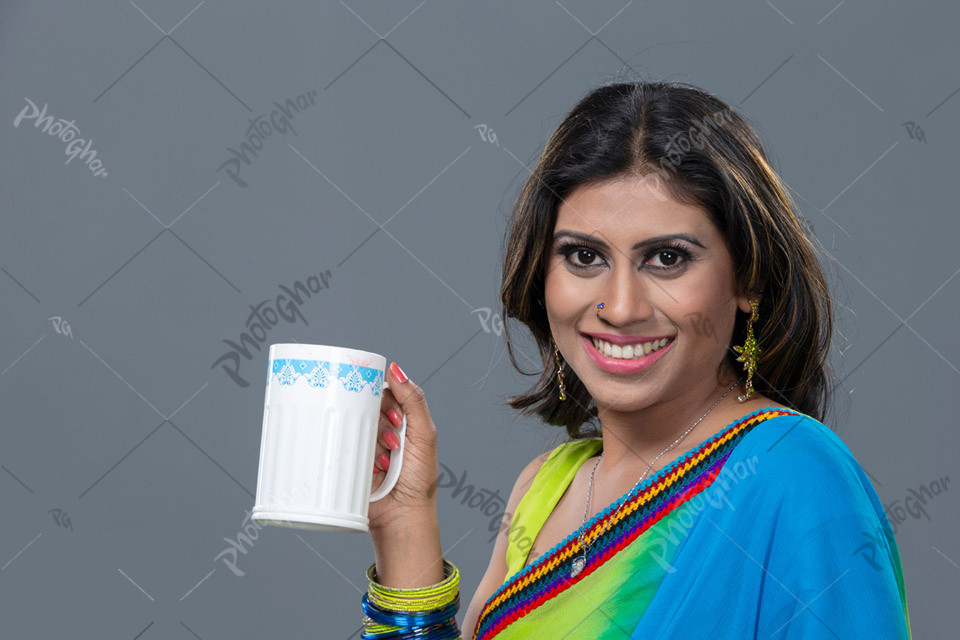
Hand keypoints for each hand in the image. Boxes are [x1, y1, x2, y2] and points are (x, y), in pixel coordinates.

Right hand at [368, 362, 438, 532]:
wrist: (402, 515)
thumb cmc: (419, 480)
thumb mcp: (424, 435)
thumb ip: (414, 401)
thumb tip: (397, 369)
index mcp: (406, 421)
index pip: (389, 392)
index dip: (390, 398)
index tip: (397, 417)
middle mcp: (385, 430)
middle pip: (372, 405)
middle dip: (383, 420)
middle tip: (394, 440)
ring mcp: (367, 444)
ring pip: (360, 422)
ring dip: (376, 440)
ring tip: (388, 458)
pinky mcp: (352, 457)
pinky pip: (346, 440)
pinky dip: (362, 451)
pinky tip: (376, 466)